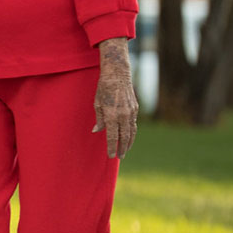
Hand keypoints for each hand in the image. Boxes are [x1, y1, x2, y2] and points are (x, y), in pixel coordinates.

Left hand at [93, 37, 137, 158]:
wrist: (117, 75)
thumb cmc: (103, 89)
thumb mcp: (97, 104)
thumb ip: (99, 119)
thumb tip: (97, 131)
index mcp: (111, 115)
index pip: (112, 136)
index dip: (112, 147)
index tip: (111, 156)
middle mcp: (123, 115)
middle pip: (124, 137)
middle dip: (122, 148)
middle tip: (120, 156)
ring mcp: (131, 112)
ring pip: (131, 132)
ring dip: (129, 142)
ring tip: (125, 150)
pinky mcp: (135, 109)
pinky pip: (134, 124)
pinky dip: (132, 133)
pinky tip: (129, 137)